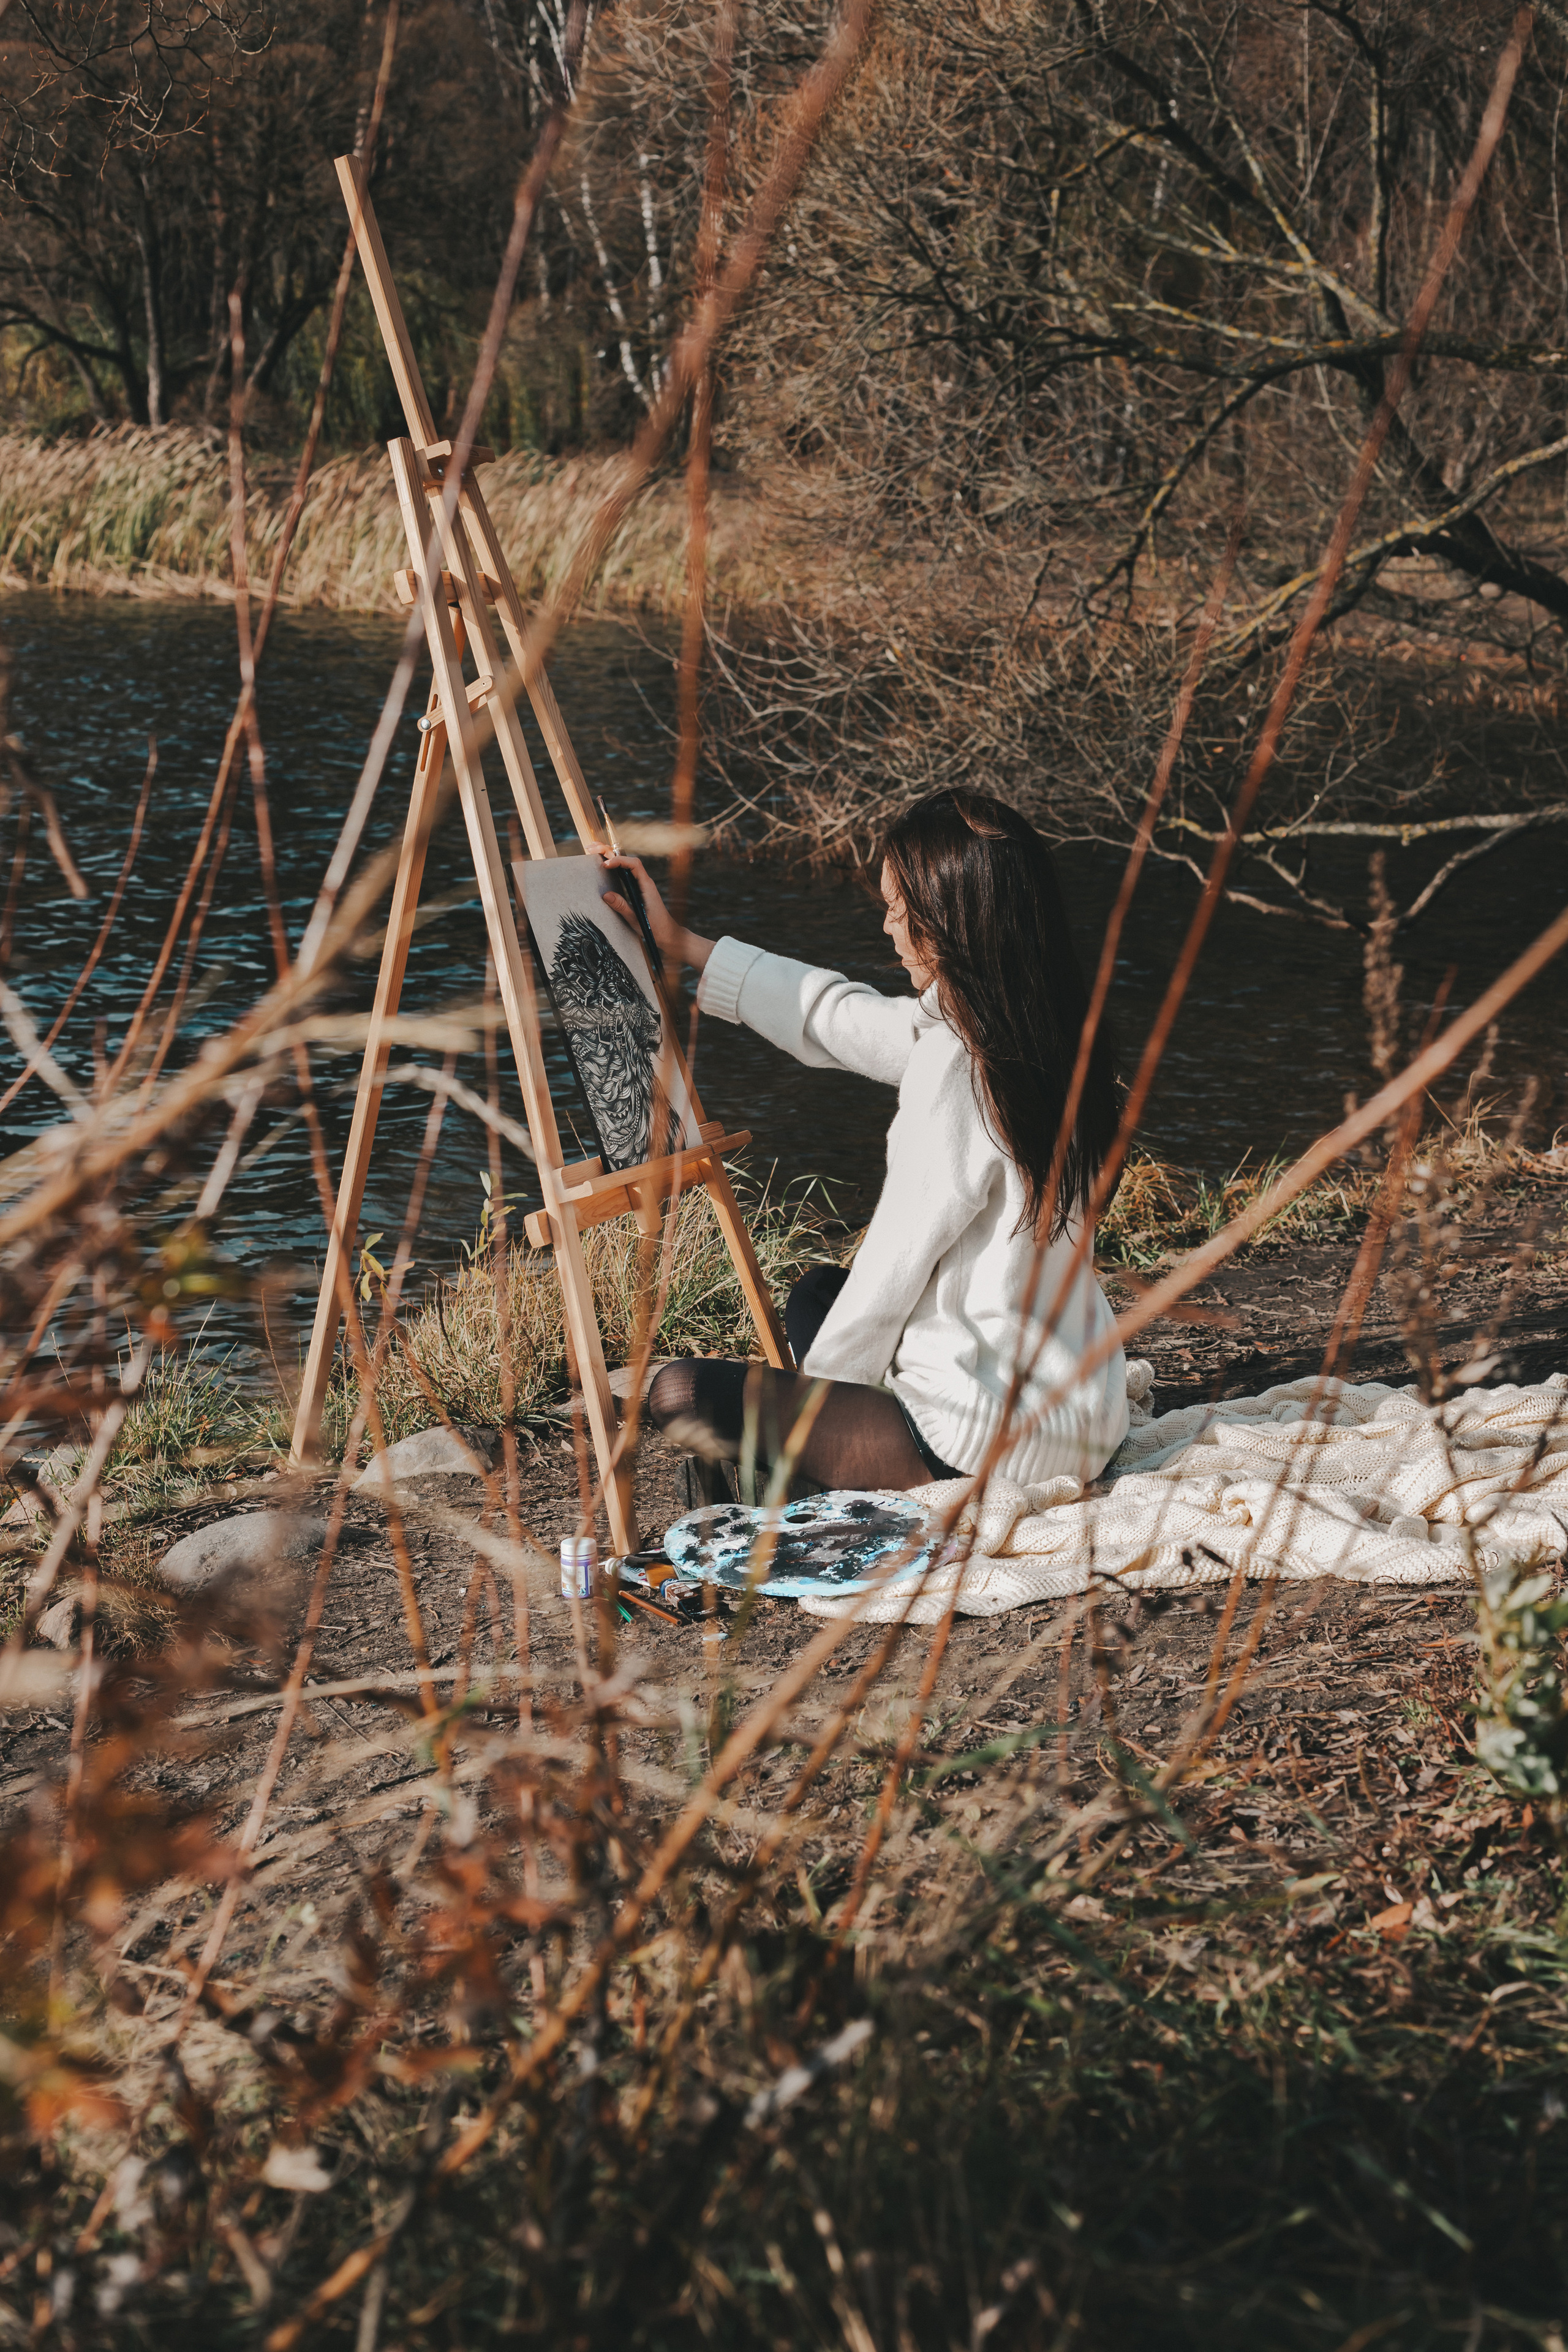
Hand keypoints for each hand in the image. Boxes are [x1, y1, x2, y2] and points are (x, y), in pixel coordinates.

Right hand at [597, 850, 715, 972]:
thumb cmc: (655, 928)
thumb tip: (605, 895)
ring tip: (592, 850)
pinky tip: (603, 864)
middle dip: (609, 851)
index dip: (619, 861)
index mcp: (647, 886)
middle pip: (627, 860)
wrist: (668, 933)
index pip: (634, 865)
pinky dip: (614, 865)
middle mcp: (644, 881)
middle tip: (591, 847)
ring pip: (626, 864)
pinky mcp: (637, 888)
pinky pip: (625, 872)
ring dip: (610, 856)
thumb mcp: (636, 920)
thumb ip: (622, 907)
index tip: (605, 865)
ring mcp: (641, 883)